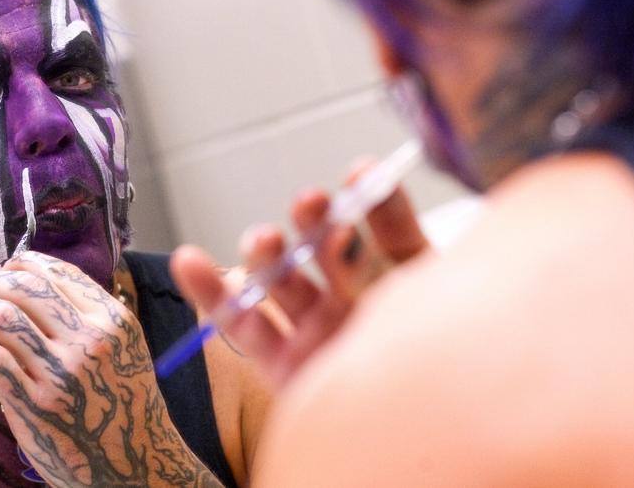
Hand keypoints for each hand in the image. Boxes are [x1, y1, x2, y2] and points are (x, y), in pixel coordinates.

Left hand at [0, 251, 222, 487]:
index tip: (6, 267)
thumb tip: (31, 281)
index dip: (23, 263)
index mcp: (114, 320)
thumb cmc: (123, 405)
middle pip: (26, 288)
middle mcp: (90, 341)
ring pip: (3, 318)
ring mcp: (61, 373)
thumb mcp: (123, 350)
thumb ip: (87, 316)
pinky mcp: (34, 404)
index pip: (58, 273)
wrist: (135, 463)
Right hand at [171, 163, 429, 386]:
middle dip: (315, 225)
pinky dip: (213, 294)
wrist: (418, 457)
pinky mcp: (285, 364)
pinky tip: (188, 261)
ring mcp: (318, 331)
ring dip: (269, 254)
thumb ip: (409, 263)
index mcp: (408, 286)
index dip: (375, 202)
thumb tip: (395, 197)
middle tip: (311, 209)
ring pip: (286, 282)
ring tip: (264, 243)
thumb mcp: (436, 310)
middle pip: (330, 251)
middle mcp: (361, 303)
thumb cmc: (445, 376)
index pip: (390, 231)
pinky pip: (247, 326)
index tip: (361, 174)